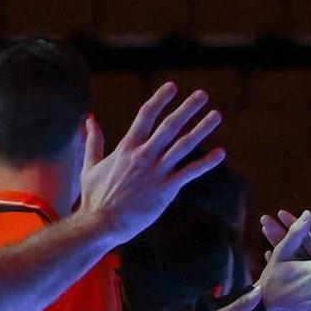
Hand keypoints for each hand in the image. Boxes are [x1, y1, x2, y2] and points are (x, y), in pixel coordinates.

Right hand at [78, 85, 226, 244]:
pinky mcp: (166, 190)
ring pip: (184, 145)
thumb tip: (89, 119)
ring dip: (202, 128)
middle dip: (187, 108)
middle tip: (202, 95)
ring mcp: (156, 172)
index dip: (160, 99)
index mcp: (126, 147)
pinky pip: (191, 172)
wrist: (100, 224)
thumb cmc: (93, 198)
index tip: (172, 86)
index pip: (146, 115)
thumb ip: (93, 141)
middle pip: (170, 125)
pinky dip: (207, 162)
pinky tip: (221, 153)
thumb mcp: (91, 165)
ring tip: (216, 115)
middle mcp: (143, 155)